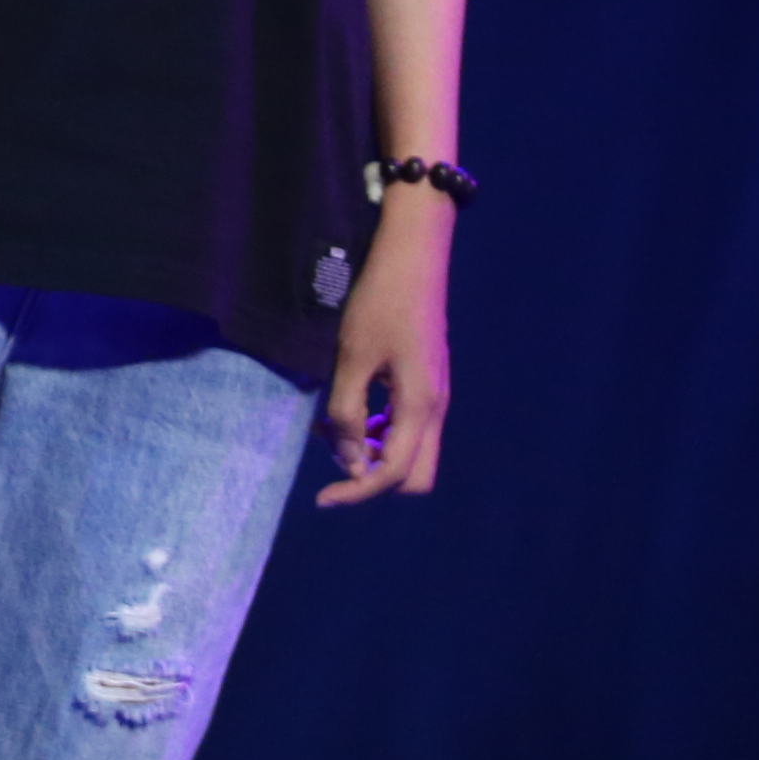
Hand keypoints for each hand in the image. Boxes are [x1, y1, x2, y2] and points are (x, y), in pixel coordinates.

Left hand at [314, 191, 450, 504]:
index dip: (358, 490)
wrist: (414, 261)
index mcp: (420, 407)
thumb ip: (347, 411)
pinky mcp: (427, 384)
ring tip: (328, 428)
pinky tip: (348, 410)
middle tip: (329, 454)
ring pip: (409, 451)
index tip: (322, 499)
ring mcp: (435, 397)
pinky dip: (378, 431)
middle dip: (372, 477)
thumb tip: (347, 460)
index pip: (393, 473)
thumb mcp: (352, 356)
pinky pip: (406, 427)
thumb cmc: (380, 304)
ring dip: (371, 451)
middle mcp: (435, 410)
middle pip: (413, 474)